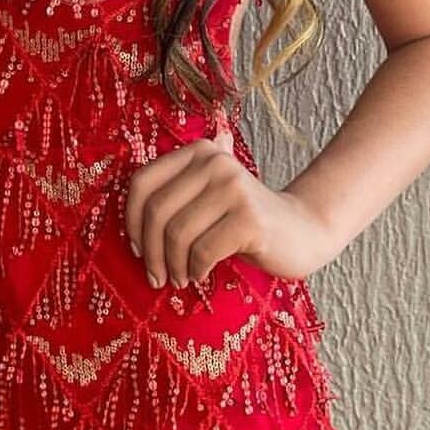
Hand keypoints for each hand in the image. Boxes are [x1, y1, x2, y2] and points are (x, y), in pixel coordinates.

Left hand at [123, 127, 329, 288]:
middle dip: (150, 252)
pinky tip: (202, 274)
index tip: (137, 250)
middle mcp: (215, 161)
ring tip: (181, 278)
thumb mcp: (206, 198)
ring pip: (178, 233)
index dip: (132, 220)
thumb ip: (174, 193)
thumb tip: (127, 215)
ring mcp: (234, 188)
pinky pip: (203, 251)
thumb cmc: (241, 220)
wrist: (302, 230)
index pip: (142, 182)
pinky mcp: (249, 218)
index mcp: (198, 151)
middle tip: (157, 277)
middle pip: (157, 211)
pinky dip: (196, 269)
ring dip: (173, 265)